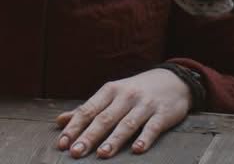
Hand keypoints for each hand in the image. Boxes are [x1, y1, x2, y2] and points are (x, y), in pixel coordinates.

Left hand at [56, 68, 191, 157]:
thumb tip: (60, 121)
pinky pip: (152, 127)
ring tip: (102, 154)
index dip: (74, 127)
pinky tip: (137, 149)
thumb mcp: (111, 94)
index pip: (88, 110)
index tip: (62, 143)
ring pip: (127, 124)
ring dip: (114, 140)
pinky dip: (145, 138)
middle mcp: (126, 96)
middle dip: (89, 136)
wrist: (173, 80)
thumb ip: (87, 109)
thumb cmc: (136, 90)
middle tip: (76, 152)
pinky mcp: (162, 114)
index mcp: (110, 91)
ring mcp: (144, 105)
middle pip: (104, 118)